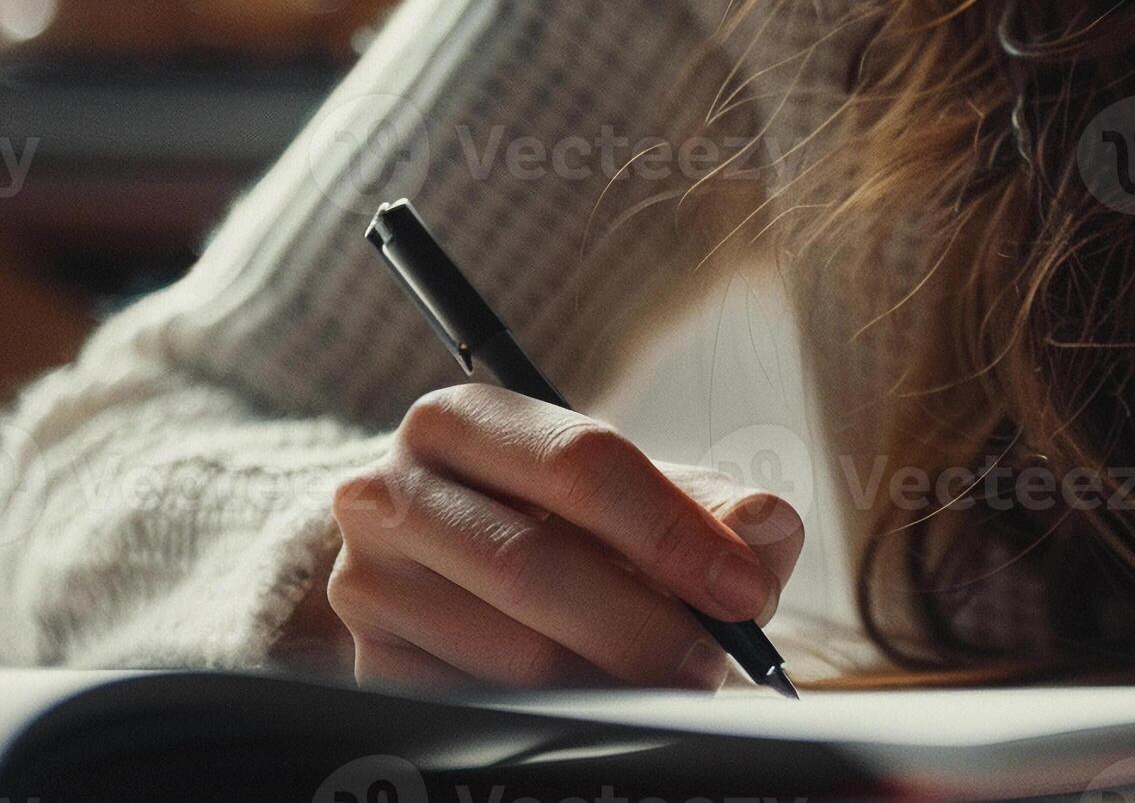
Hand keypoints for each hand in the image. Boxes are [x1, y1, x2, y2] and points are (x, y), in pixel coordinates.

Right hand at [311, 384, 804, 689]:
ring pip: (510, 650)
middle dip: (644, 624)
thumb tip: (768, 527)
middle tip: (712, 663)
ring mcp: (366, 581)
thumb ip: (720, 508)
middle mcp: (389, 490)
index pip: (578, 464)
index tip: (742, 590)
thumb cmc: (564, 524)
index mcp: (463, 420)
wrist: (454, 574)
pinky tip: (594, 701)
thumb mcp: (644, 498)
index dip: (672, 531)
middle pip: (533, 563)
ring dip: (609, 680)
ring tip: (663, 684)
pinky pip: (481, 706)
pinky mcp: (371, 663)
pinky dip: (558, 714)